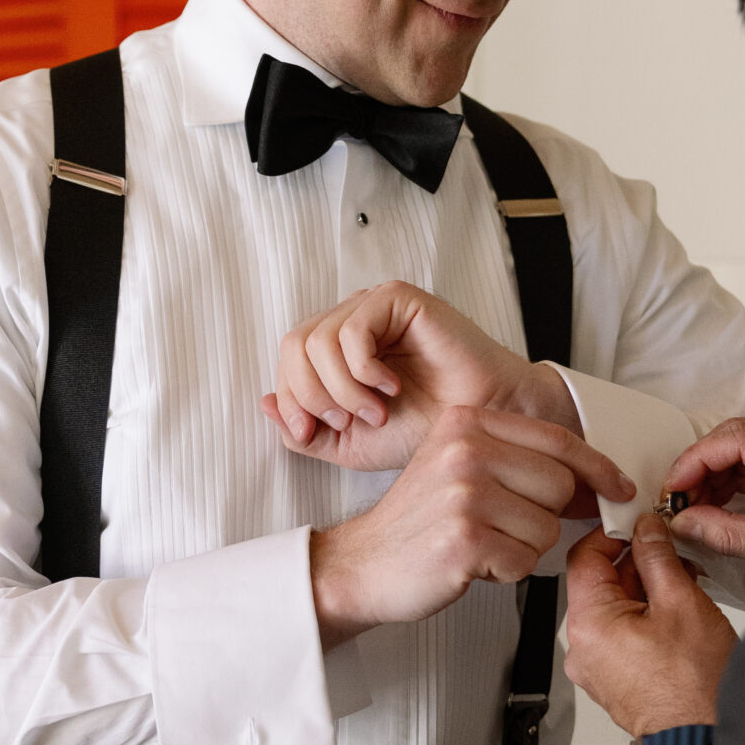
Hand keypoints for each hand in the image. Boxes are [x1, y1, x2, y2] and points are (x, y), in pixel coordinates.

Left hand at [264, 281, 577, 472]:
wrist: (479, 427)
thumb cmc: (425, 430)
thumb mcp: (348, 445)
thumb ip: (304, 431)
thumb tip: (265, 403)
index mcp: (334, 352)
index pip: (287, 361)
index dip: (290, 401)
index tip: (312, 434)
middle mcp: (350, 323)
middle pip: (294, 346)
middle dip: (312, 395)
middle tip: (349, 421)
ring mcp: (373, 308)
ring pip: (318, 339)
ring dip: (343, 388)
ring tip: (376, 410)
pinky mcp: (397, 299)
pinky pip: (353, 330)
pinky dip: (363, 370)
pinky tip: (391, 387)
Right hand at [311, 405, 632, 645]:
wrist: (364, 563)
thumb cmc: (420, 521)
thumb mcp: (461, 466)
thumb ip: (519, 460)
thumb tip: (597, 478)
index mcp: (468, 422)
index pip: (558, 439)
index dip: (598, 467)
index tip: (618, 488)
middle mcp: (465, 450)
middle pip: (560, 486)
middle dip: (544, 516)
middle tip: (502, 526)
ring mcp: (464, 494)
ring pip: (547, 529)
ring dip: (523, 548)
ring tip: (482, 543)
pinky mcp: (464, 539)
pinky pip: (525, 562)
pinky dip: (506, 572)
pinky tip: (473, 563)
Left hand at [564, 517, 738, 736]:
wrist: (702, 735)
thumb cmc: (694, 686)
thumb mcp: (680, 602)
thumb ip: (657, 557)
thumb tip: (647, 531)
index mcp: (589, 624)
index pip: (584, 556)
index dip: (613, 533)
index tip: (638, 524)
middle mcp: (583, 649)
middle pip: (599, 583)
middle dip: (636, 563)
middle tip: (672, 553)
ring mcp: (596, 669)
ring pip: (613, 610)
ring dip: (645, 591)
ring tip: (683, 586)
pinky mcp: (613, 681)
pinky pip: (620, 636)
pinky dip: (644, 619)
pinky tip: (675, 615)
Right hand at [665, 411, 744, 576]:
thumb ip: (727, 533)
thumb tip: (684, 522)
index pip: (737, 437)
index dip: (696, 461)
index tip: (671, 489)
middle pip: (737, 435)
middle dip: (702, 469)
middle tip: (678, 503)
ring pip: (743, 443)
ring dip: (716, 474)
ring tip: (696, 508)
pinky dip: (734, 477)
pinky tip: (717, 502)